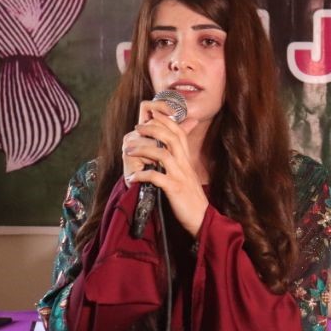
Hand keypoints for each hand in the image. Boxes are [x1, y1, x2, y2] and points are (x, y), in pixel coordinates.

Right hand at [121, 98, 188, 179]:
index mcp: (144, 129)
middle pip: (152, 123)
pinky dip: (152, 162)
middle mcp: (135, 133)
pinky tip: (153, 167)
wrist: (150, 190)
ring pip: (151, 140)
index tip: (176, 112)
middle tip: (169, 149)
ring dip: (159, 153)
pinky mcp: (127, 155)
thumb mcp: (173, 148)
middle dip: (163, 137)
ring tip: (159, 163)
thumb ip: (180, 133)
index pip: (148, 107)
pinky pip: (145, 153)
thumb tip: (194, 119)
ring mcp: (129, 143)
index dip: (161, 105)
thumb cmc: (161, 168)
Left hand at [124, 105, 207, 235]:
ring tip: (129, 149)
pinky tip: (133, 177)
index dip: (167, 120)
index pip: (179, 132)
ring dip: (143, 149)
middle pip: (171, 137)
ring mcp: (180, 176)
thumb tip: (171, 149)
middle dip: (153, 128)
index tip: (153, 113)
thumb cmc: (190, 196)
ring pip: (162, 154)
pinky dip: (142, 175)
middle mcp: (184, 164)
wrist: (202, 217)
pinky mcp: (174, 189)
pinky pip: (156, 177)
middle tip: (137, 127)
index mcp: (186, 159)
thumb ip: (179, 158)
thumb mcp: (186, 173)